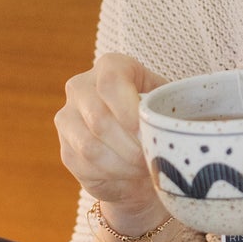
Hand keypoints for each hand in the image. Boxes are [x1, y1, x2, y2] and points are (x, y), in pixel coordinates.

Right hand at [54, 51, 170, 231]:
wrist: (136, 156)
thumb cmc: (156, 122)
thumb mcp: (167, 106)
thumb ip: (170, 107)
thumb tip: (177, 123)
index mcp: (110, 66)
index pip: (111, 80)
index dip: (129, 109)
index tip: (148, 132)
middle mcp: (81, 86)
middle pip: (100, 117)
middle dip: (131, 145)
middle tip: (152, 158)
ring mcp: (68, 118)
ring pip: (90, 145)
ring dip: (123, 162)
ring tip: (144, 168)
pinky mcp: (66, 149)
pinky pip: (85, 164)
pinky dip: (113, 174)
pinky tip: (130, 175)